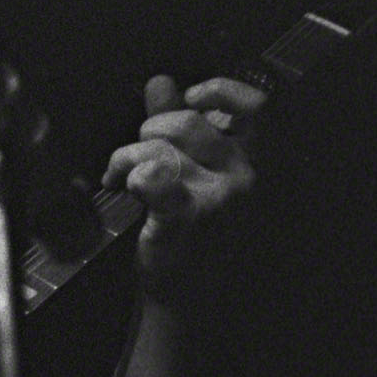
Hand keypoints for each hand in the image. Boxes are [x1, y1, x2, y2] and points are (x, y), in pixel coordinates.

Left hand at [103, 74, 265, 292]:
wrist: (191, 294)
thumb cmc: (196, 233)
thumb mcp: (197, 173)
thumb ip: (179, 127)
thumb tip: (161, 82)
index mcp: (254, 161)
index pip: (256, 105)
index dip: (219, 90)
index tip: (188, 99)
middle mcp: (245, 177)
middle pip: (187, 122)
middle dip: (149, 129)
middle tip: (137, 152)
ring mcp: (219, 198)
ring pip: (160, 147)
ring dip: (127, 155)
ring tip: (119, 173)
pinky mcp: (188, 218)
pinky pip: (152, 175)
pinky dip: (129, 172)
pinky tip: (122, 185)